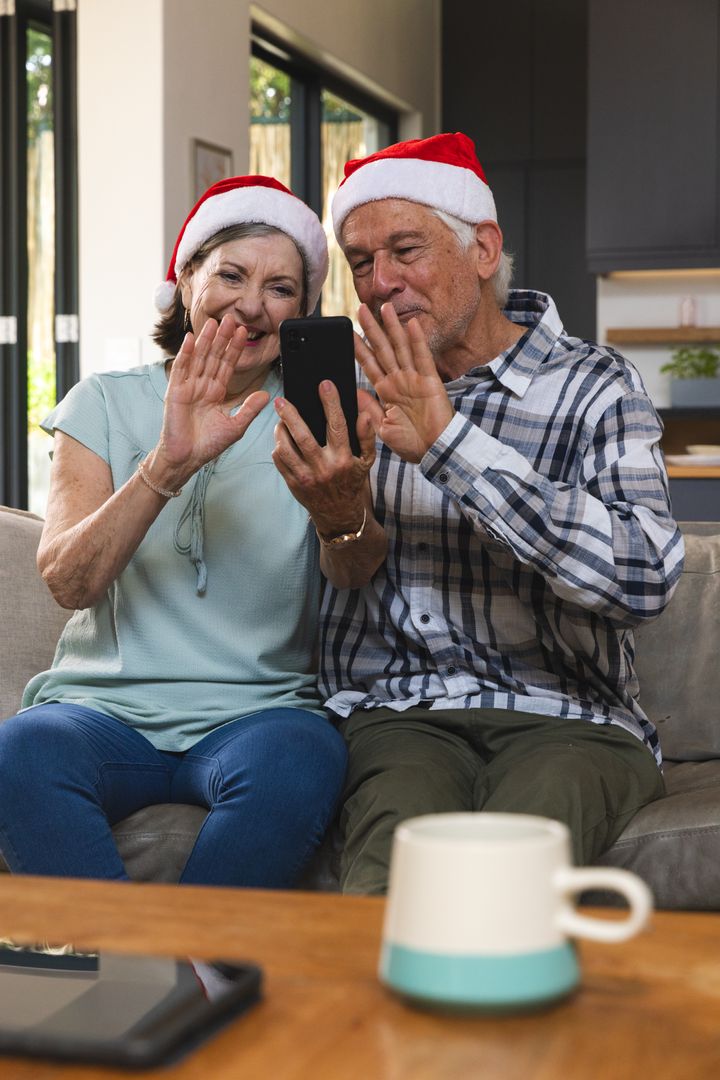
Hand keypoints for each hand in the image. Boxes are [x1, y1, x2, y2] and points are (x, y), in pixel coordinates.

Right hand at [153, 315, 269, 483]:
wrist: (187, 458)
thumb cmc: (208, 445)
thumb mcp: (235, 426)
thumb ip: (249, 408)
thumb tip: (267, 395)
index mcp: (216, 392)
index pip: (227, 365)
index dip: (234, 348)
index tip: (243, 332)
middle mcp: (202, 386)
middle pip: (214, 356)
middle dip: (222, 338)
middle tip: (231, 318)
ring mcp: (188, 387)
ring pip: (199, 358)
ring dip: (205, 340)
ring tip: (213, 322)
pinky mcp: (175, 392)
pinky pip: (181, 369)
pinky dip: (185, 354)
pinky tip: (190, 339)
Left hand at [272, 380, 375, 535]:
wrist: (340, 515)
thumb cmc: (352, 482)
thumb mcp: (366, 461)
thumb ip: (366, 437)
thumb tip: (364, 415)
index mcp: (343, 459)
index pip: (337, 425)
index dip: (331, 403)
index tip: (324, 385)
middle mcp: (324, 468)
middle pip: (303, 436)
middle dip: (290, 415)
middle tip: (281, 400)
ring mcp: (306, 477)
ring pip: (286, 449)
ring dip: (280, 431)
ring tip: (280, 420)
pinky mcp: (294, 484)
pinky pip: (280, 461)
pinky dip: (278, 447)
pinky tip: (282, 440)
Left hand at [354, 303, 453, 462]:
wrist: (434, 452)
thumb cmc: (411, 444)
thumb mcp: (382, 428)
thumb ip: (369, 409)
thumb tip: (354, 392)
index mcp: (386, 391)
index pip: (369, 364)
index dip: (358, 347)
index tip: (348, 332)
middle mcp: (399, 381)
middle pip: (382, 349)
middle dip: (371, 329)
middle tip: (360, 308)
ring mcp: (414, 379)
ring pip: (400, 347)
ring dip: (392, 327)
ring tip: (384, 307)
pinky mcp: (430, 381)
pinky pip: (422, 357)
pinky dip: (417, 340)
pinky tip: (411, 324)